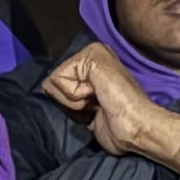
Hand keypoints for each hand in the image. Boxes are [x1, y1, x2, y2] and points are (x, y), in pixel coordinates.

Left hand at [41, 43, 179, 168]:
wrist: (135, 127)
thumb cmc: (117, 125)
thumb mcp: (85, 110)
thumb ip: (69, 97)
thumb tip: (45, 88)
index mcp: (93, 66)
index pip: (57, 83)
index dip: (69, 104)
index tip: (94, 109)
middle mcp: (92, 54)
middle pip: (52, 81)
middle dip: (69, 102)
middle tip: (96, 105)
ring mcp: (93, 52)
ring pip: (53, 80)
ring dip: (72, 101)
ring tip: (97, 102)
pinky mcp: (91, 56)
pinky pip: (59, 79)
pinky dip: (74, 96)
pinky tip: (96, 96)